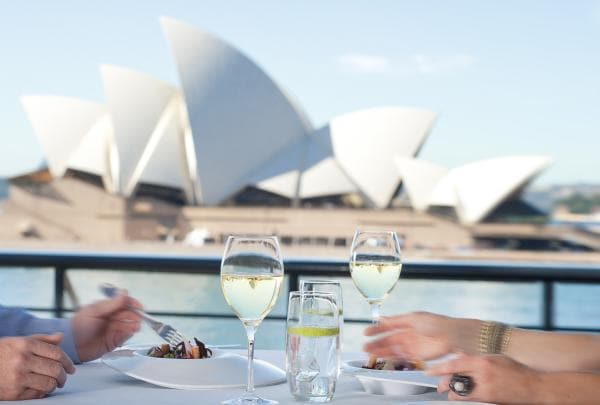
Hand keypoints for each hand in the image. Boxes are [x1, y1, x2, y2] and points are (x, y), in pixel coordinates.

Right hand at [0, 333, 74, 399]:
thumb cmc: (2, 353)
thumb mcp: (20, 341)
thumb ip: (42, 339)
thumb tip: (61, 337)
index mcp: (26, 345)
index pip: (57, 354)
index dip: (68, 361)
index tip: (71, 367)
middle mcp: (23, 361)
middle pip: (56, 370)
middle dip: (64, 375)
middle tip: (64, 377)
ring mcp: (18, 378)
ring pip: (49, 384)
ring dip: (55, 385)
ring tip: (54, 384)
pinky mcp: (13, 393)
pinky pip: (37, 394)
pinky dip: (43, 393)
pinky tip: (41, 389)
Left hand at [72, 294, 141, 361]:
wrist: (71, 345)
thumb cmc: (79, 325)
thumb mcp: (95, 311)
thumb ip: (112, 303)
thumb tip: (125, 292)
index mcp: (108, 308)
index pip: (125, 303)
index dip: (133, 304)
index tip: (139, 306)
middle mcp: (113, 318)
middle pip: (130, 314)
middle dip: (135, 316)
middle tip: (137, 319)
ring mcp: (114, 329)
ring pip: (130, 326)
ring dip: (134, 326)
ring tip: (134, 327)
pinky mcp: (114, 341)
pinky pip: (125, 337)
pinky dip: (129, 334)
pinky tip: (129, 333)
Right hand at [363, 311, 479, 360]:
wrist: (451, 336)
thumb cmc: (435, 323)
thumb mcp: (413, 318)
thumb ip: (396, 320)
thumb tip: (382, 318)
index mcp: (406, 322)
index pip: (388, 326)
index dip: (376, 330)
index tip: (366, 333)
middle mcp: (408, 334)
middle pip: (388, 340)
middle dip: (376, 343)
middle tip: (365, 347)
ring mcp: (412, 345)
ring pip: (393, 349)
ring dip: (381, 352)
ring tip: (370, 354)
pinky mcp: (417, 355)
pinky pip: (401, 357)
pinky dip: (392, 358)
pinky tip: (384, 358)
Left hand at [427, 353, 541, 402]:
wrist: (535, 387)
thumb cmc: (517, 371)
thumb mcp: (496, 358)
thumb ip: (477, 359)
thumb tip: (461, 358)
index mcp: (483, 360)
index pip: (455, 364)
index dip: (440, 368)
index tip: (429, 371)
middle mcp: (482, 374)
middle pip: (454, 379)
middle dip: (444, 383)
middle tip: (440, 386)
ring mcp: (486, 388)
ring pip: (460, 392)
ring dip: (454, 392)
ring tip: (451, 391)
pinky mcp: (490, 399)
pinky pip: (469, 398)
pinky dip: (464, 397)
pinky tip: (463, 395)